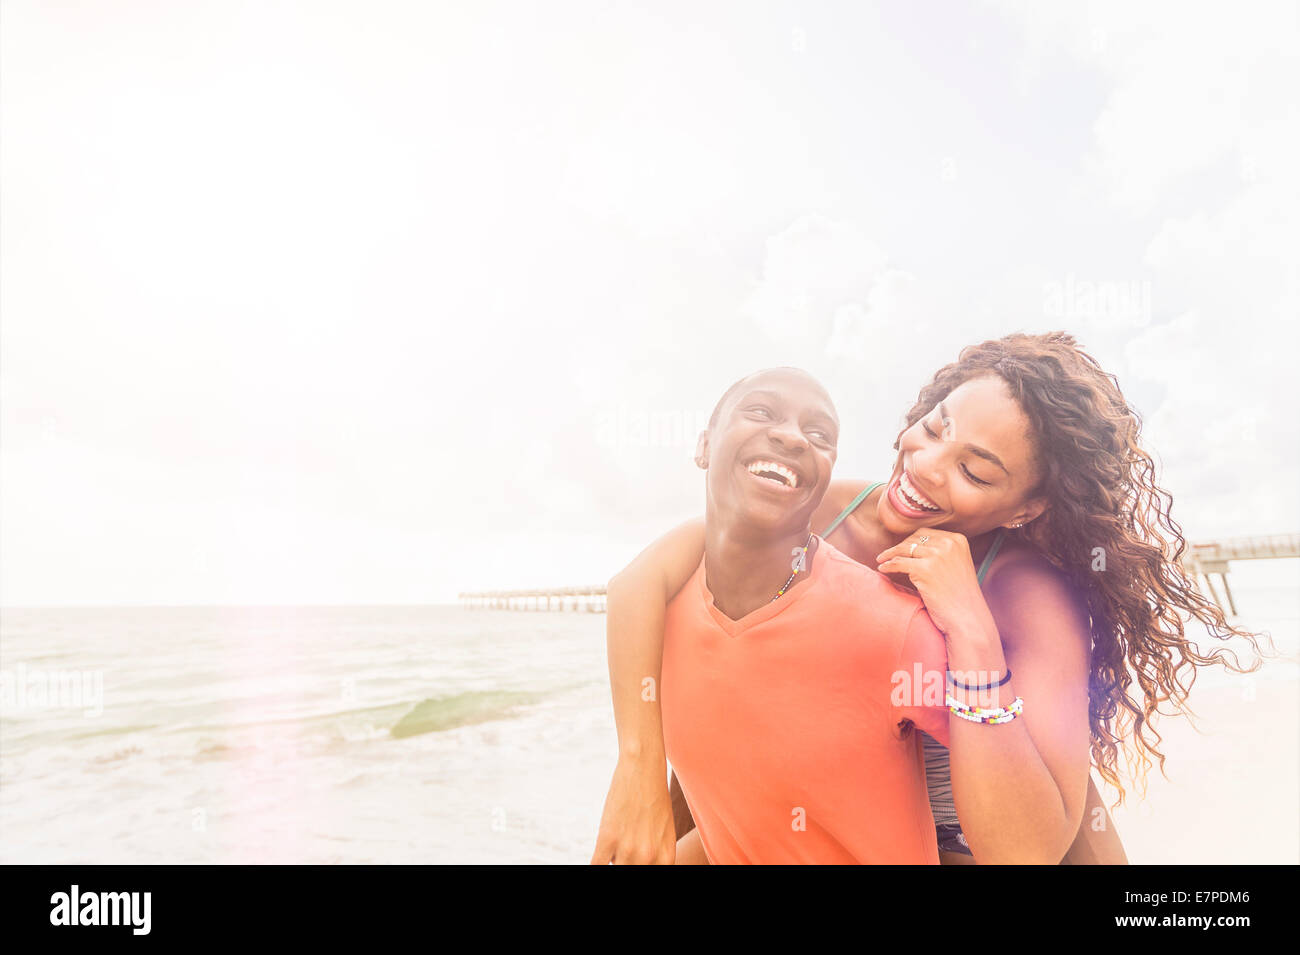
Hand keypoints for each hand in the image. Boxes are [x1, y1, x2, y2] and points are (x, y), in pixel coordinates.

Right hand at [590, 756, 675, 864]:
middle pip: (632, 872)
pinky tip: (599, 855)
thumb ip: (657, 854)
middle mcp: (648, 857)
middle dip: (626, 862)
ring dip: (613, 858)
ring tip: (615, 843)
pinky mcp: (608, 838)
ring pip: (616, 868)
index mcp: (666, 857)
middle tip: (623, 848)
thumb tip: (644, 863)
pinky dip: (596, 864)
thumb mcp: (665, 831)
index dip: (640, 868)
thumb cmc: (655, 799)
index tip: (633, 860)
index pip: (652, 877)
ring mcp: (628, 849)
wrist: (643, 770)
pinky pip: (597, 865)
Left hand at [876, 529, 993, 637]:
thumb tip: (914, 546)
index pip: (926, 534)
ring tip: (881, 559)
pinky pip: (898, 563)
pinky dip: (888, 565)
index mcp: (957, 540)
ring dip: (889, 554)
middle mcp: (948, 544)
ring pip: (904, 549)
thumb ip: (942, 553)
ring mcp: (937, 555)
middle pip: (914, 539)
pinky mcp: (925, 569)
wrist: (968, 617)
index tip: (901, 549)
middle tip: (888, 555)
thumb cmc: (960, 597)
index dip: (910, 541)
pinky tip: (882, 569)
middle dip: (900, 547)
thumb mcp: (957, 565)